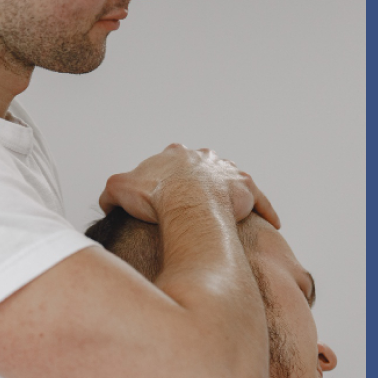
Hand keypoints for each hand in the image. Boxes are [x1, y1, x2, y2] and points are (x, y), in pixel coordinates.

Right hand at [99, 144, 279, 228]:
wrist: (186, 201)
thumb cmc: (156, 195)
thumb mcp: (119, 190)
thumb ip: (111, 194)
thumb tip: (108, 203)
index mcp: (174, 155)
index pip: (170, 162)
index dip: (165, 179)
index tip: (164, 195)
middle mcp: (203, 157)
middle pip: (201, 168)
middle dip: (198, 183)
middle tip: (193, 205)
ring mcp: (225, 171)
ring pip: (229, 181)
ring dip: (228, 193)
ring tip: (228, 212)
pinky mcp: (245, 189)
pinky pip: (258, 199)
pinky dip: (263, 209)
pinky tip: (269, 223)